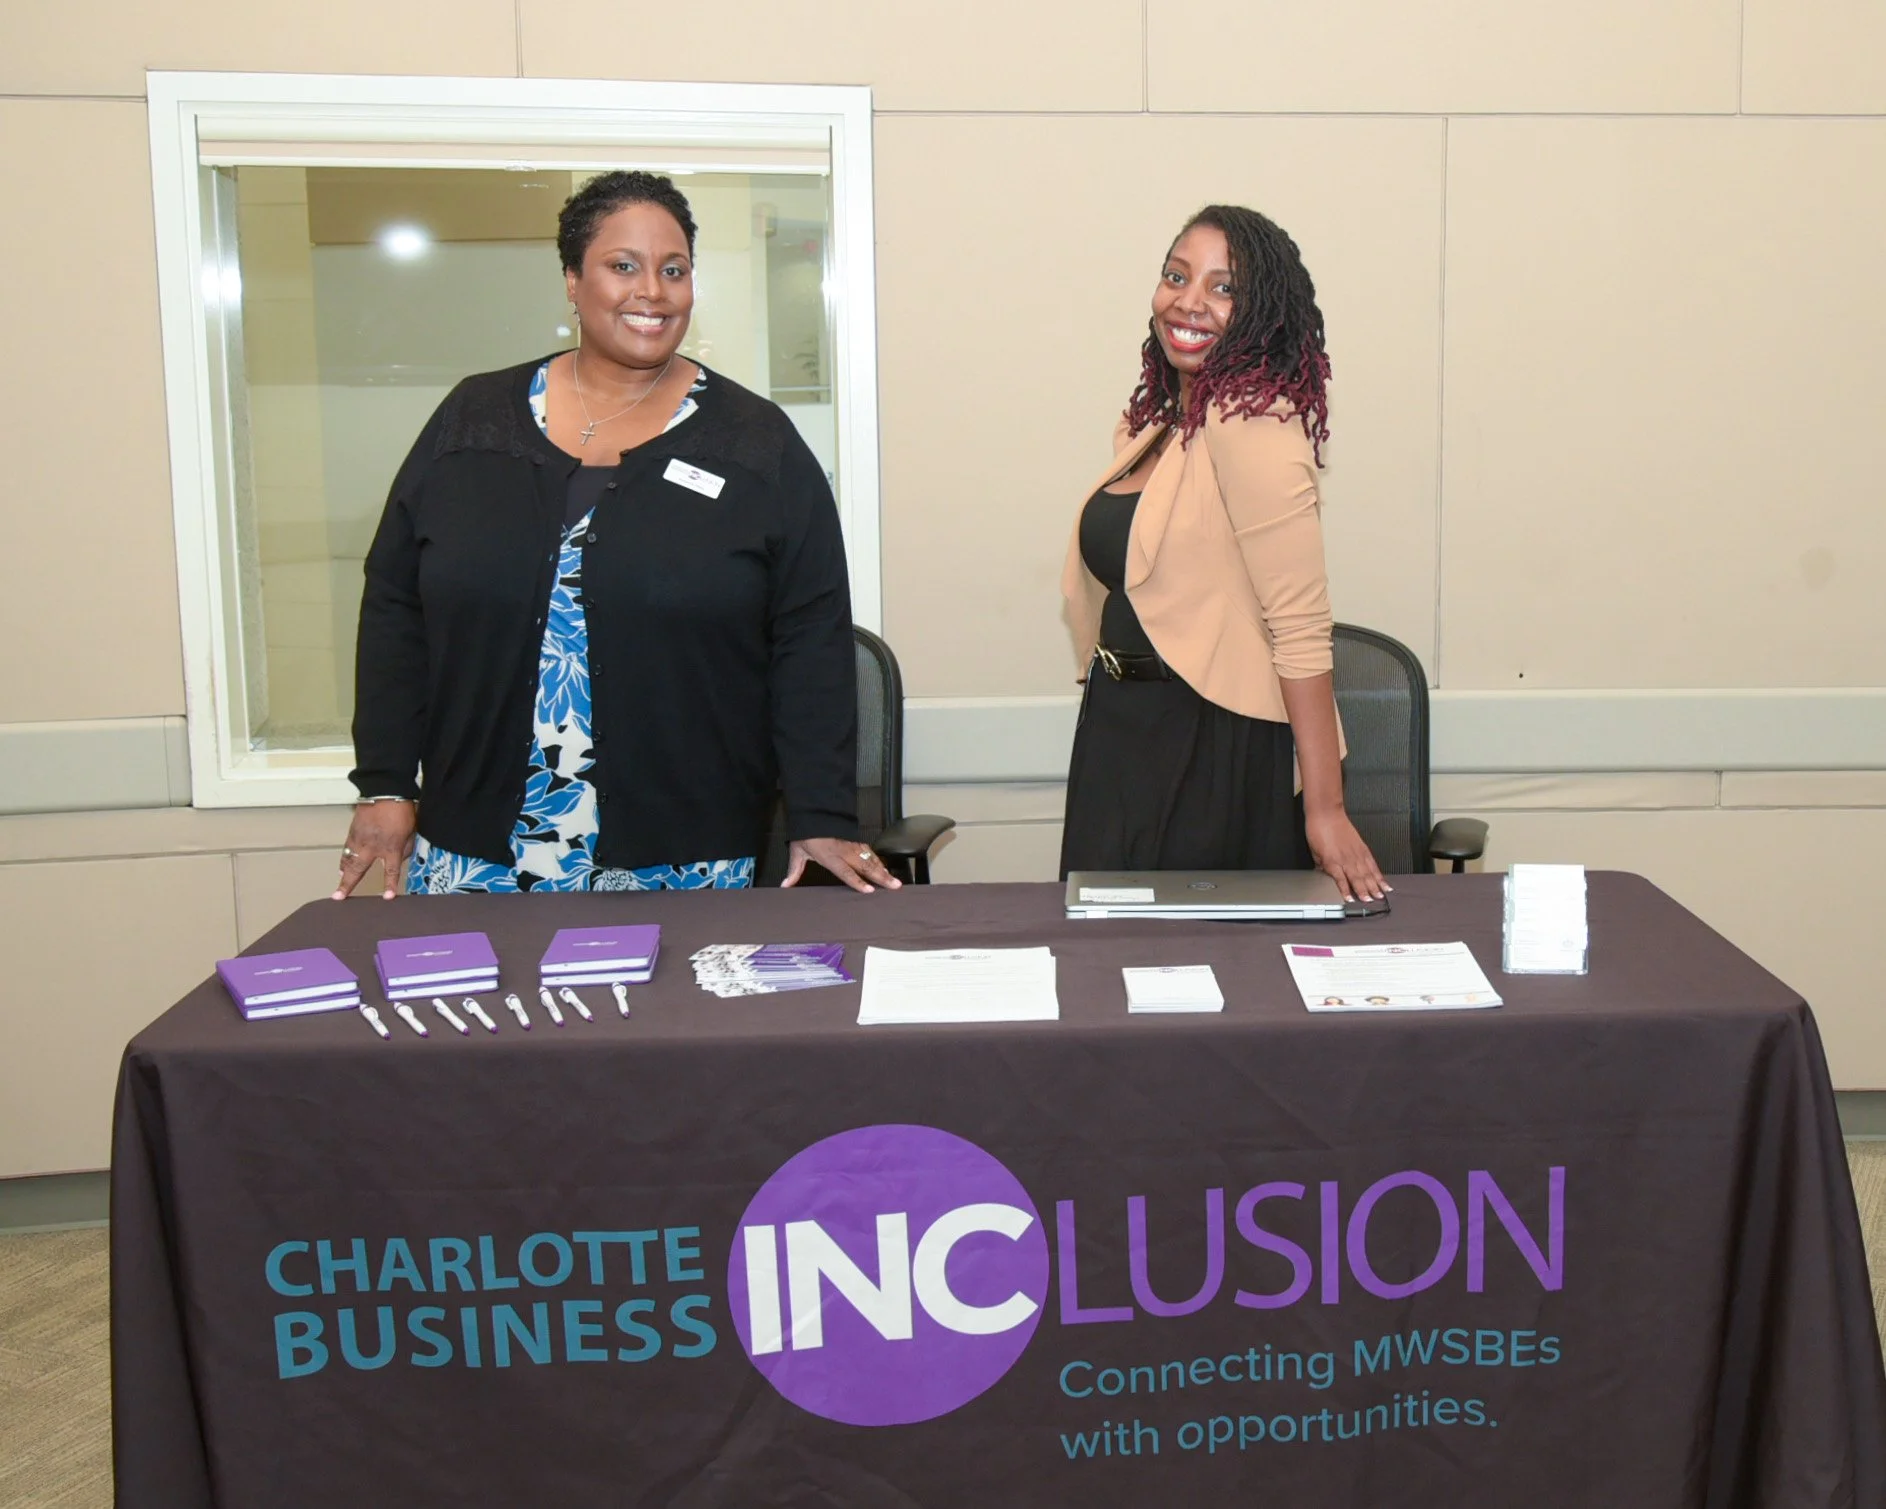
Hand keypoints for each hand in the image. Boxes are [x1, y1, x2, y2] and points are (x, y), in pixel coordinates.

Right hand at [331, 801, 416, 900]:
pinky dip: (344, 858)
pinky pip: (347, 848)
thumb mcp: (412, 831)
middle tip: (338, 896)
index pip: (390, 871)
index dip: (389, 885)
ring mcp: (360, 839)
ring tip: (340, 883)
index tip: (387, 898)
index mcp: (391, 847)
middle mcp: (373, 846)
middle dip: (347, 885)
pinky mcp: (353, 831)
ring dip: (344, 872)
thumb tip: (400, 858)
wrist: (386, 790)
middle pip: (358, 870)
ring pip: (349, 859)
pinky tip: (342, 864)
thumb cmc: (401, 810)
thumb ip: (406, 848)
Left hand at [783, 837, 903, 893]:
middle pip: (865, 867)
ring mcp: (853, 845)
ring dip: (884, 871)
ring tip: (896, 881)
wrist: (815, 812)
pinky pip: (870, 852)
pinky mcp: (856, 840)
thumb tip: (784, 885)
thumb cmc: (806, 834)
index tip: (870, 890)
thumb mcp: (797, 851)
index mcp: (830, 857)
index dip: (857, 882)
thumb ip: (794, 870)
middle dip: (881, 877)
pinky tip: (886, 868)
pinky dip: (880, 861)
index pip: (846, 872)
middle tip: (895, 886)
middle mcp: (844, 852)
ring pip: (871, 860)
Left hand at [1305, 807, 1389, 902]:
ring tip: (1381, 895)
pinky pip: (1372, 864)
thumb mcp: (1314, 853)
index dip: (1346, 891)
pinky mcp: (1363, 848)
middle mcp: (1346, 858)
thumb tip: (1325, 876)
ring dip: (1375, 885)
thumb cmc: (1317, 830)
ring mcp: (1356, 853)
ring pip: (1367, 873)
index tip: (1351, 900)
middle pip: (1358, 878)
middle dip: (1365, 891)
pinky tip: (1382, 881)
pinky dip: (1378, 873)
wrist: (1326, 814)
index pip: (1340, 880)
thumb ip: (1322, 867)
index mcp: (1332, 861)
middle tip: (1372, 901)